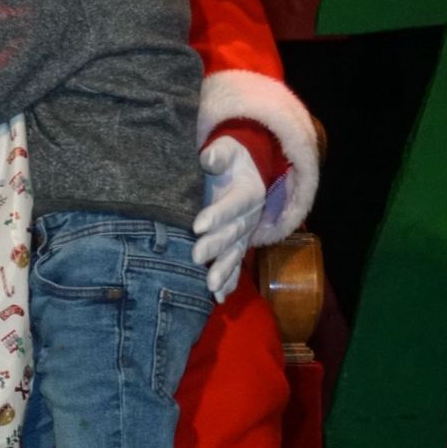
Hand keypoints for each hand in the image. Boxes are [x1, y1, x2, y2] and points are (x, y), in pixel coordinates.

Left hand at [191, 135, 266, 301]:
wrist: (247, 172)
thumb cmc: (230, 160)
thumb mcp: (227, 149)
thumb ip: (219, 154)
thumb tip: (209, 158)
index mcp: (249, 192)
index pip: (234, 204)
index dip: (217, 214)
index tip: (197, 225)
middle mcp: (250, 217)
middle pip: (233, 233)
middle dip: (215, 246)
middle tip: (196, 257)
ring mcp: (245, 233)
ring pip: (236, 253)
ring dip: (224, 270)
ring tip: (210, 285)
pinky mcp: (238, 245)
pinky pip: (236, 264)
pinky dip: (229, 282)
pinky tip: (219, 298)